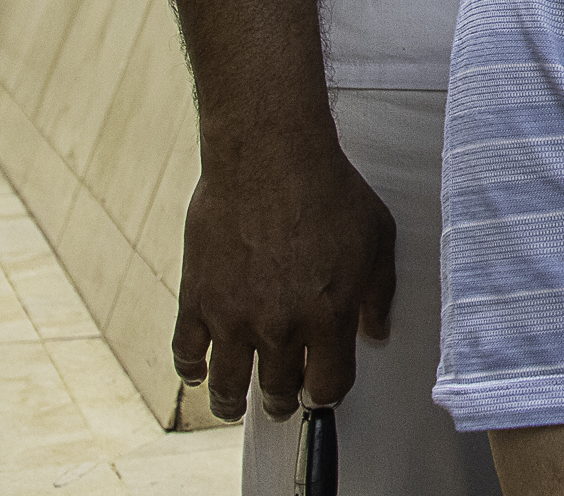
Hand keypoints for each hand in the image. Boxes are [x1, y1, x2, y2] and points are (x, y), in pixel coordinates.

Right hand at [172, 139, 397, 421]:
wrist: (269, 157)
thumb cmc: (329, 190)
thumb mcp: (376, 237)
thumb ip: (378, 292)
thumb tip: (377, 331)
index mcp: (328, 317)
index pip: (328, 385)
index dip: (327, 396)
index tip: (321, 393)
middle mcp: (279, 327)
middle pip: (278, 390)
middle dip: (283, 401)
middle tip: (281, 403)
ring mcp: (233, 316)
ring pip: (228, 385)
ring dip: (232, 403)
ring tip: (234, 406)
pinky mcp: (197, 298)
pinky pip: (185, 351)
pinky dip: (190, 369)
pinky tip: (197, 373)